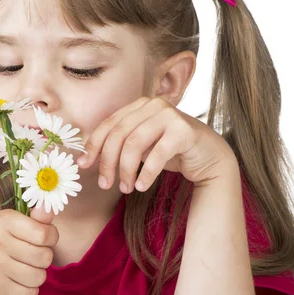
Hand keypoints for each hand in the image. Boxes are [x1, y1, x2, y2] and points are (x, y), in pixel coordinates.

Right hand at [0, 206, 58, 294]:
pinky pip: (29, 293)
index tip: (43, 239)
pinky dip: (29, 291)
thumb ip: (37, 218)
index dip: (51, 238)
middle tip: (32, 256)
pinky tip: (19, 283)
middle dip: (44, 259)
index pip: (45, 234)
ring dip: (37, 276)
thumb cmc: (4, 245)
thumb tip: (48, 207)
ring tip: (26, 269)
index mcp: (3, 220)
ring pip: (39, 277)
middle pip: (44, 257)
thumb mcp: (17, 226)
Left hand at [77, 96, 236, 191]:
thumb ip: (121, 145)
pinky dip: (146, 173)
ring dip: (126, 170)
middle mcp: (153, 105)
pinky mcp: (184, 131)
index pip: (109, 124)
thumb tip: (88, 159)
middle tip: (105, 185)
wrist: (209, 156)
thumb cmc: (171, 151)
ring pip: (134, 144)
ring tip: (126, 189)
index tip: (84, 166)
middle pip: (119, 135)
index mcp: (139, 105)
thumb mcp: (142, 146)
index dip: (94, 145)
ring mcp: (170, 115)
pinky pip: (157, 154)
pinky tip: (141, 186)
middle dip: (108, 162)